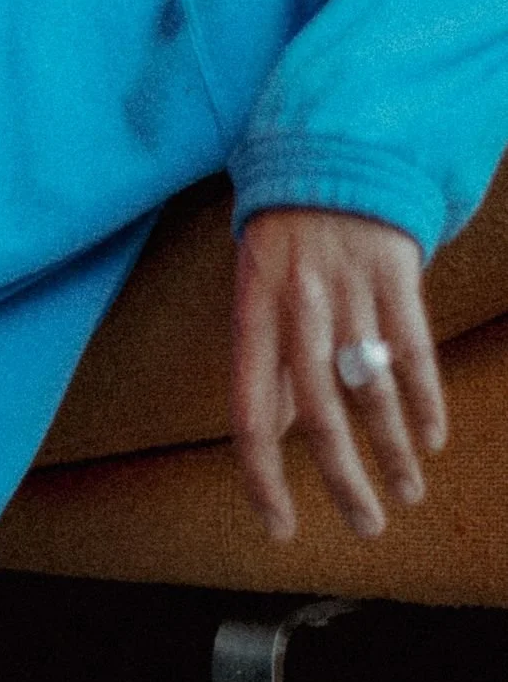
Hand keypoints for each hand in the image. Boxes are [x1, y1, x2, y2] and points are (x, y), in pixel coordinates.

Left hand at [231, 207, 446, 542]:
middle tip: (366, 528)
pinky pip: (412, 349)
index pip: (250, 413)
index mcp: (252, 315)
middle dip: (344, 481)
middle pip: (319, 415)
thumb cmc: (286, 236)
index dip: (262, 475)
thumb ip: (270, 358)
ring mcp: (348, 291)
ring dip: (392, 451)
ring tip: (406, 493)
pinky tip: (431, 439)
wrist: (328, 153)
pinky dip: (425, 400)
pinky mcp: (394, 273)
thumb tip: (276, 430)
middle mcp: (298, 308)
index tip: (280, 527)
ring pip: (371, 390)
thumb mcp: (257, 290)